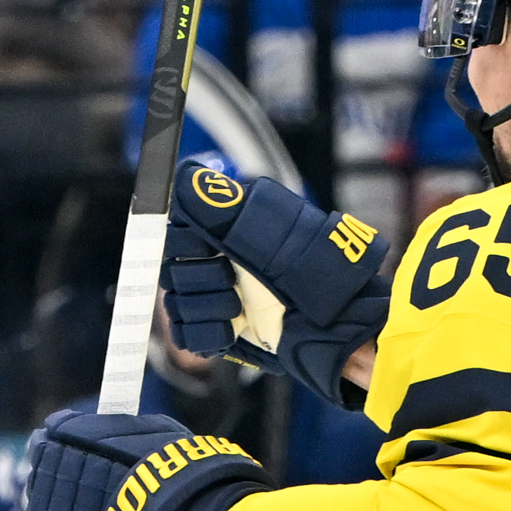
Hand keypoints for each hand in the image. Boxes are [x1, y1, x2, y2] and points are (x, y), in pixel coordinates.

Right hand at [160, 157, 388, 407]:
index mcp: (228, 229)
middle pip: (173, 270)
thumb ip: (224, 209)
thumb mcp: (272, 234)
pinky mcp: (220, 329)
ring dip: (206, 310)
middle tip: (231, 285)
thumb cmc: (315, 274)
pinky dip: (206, 334)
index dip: (186, 246)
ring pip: (177, 304)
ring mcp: (217, 295)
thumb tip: (184, 176)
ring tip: (237, 312)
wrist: (337, 325)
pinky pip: (186, 333)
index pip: (177, 231)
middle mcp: (219, 259)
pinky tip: (230, 332)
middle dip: (201, 282)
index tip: (209, 252)